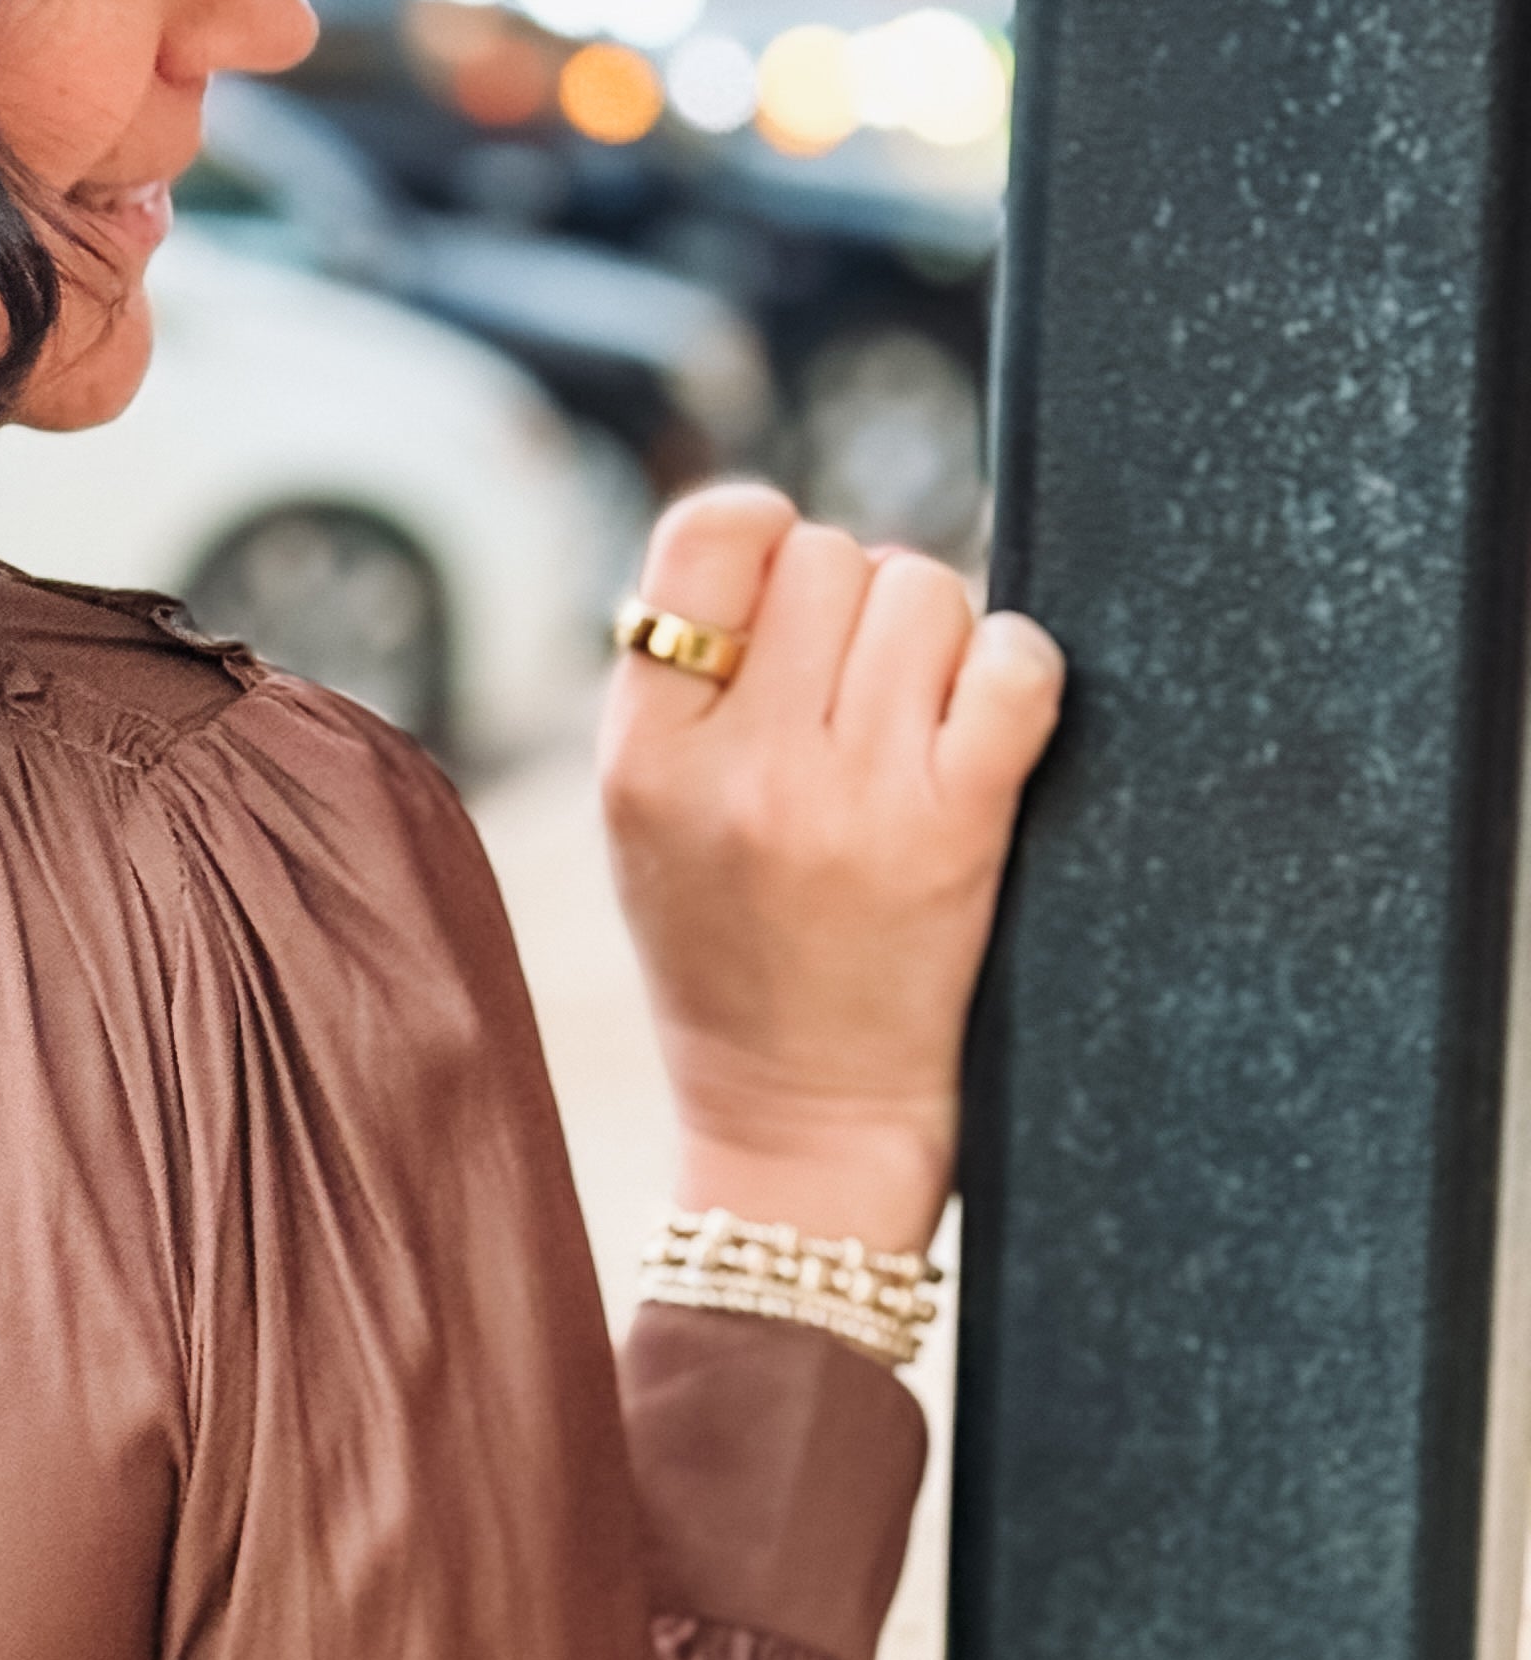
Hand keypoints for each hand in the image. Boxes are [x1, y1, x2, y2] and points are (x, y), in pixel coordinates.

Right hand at [599, 482, 1065, 1257]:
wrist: (801, 1126)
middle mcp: (740, 768)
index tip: (786, 598)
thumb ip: (683, 694)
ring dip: (938, 639)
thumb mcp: (648, 829)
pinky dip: (1016, 675)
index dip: (765, 537)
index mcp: (644, 758)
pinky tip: (987, 730)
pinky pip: (1014, 665)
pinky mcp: (955, 832)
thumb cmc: (730, 964)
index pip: (709, 534)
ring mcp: (850, 798)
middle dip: (859, 604)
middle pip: (833, 554)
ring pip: (926, 592)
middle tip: (859, 690)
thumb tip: (777, 536)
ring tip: (916, 723)